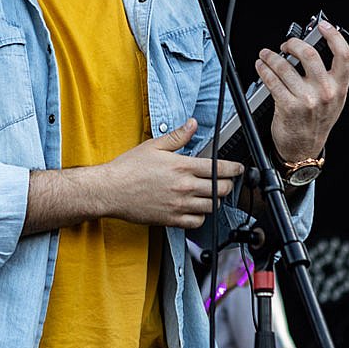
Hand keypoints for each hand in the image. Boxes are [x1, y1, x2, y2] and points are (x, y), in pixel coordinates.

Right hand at [103, 117, 243, 228]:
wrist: (110, 190)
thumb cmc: (128, 169)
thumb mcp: (153, 146)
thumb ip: (177, 136)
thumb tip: (192, 124)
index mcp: (182, 167)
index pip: (219, 169)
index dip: (234, 169)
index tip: (238, 169)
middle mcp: (184, 187)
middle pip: (221, 190)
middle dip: (227, 185)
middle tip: (225, 182)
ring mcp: (178, 205)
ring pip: (211, 207)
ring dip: (215, 201)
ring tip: (210, 195)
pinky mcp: (171, 220)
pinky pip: (196, 222)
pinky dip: (200, 217)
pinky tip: (196, 209)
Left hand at [255, 19, 348, 161]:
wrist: (304, 148)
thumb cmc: (319, 122)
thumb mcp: (338, 99)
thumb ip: (347, 75)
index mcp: (339, 87)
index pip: (343, 55)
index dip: (333, 36)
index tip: (323, 26)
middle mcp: (325, 92)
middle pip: (310, 55)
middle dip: (293, 44)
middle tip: (285, 44)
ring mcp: (306, 100)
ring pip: (285, 67)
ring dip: (271, 57)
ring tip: (266, 55)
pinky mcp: (288, 106)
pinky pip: (273, 81)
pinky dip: (264, 70)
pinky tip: (261, 67)